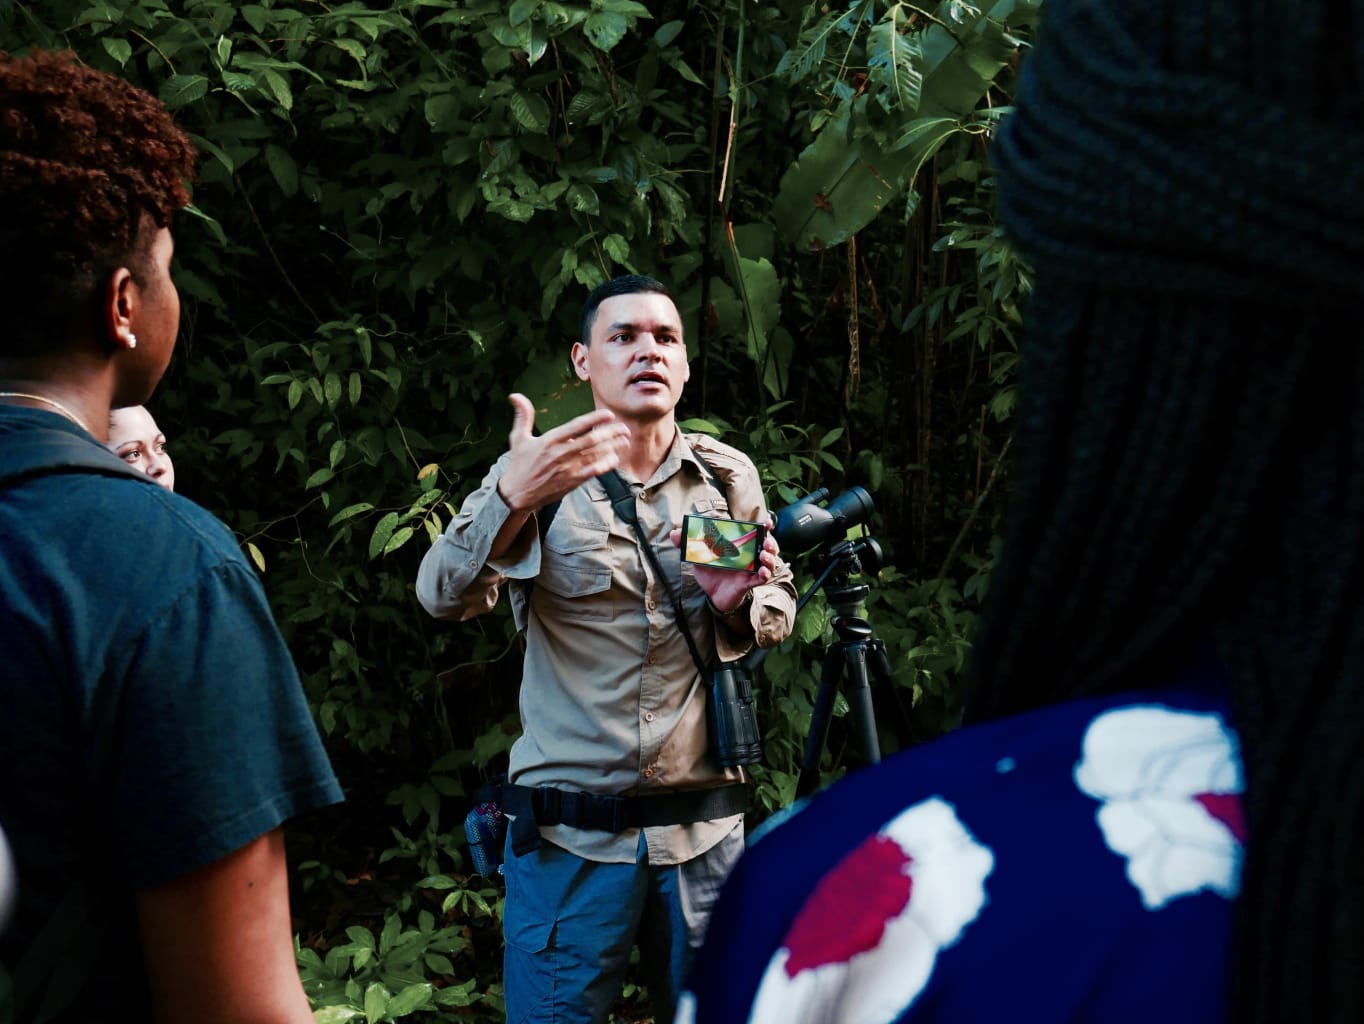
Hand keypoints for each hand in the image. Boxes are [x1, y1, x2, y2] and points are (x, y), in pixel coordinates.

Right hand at [496, 393, 631, 511]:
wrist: (518, 493)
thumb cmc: (520, 464)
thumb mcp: (518, 438)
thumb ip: (523, 416)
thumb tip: (515, 396)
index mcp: (550, 440)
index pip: (576, 426)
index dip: (594, 419)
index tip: (609, 414)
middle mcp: (560, 453)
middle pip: (591, 440)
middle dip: (611, 433)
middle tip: (625, 427)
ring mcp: (568, 468)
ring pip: (595, 455)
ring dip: (612, 447)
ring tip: (625, 440)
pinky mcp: (572, 482)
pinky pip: (593, 471)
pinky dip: (605, 465)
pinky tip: (615, 458)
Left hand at [669, 520, 780, 613]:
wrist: (712, 594)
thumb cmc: (710, 573)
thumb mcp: (698, 556)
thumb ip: (687, 544)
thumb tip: (674, 533)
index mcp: (741, 546)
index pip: (757, 532)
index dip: (765, 526)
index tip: (766, 521)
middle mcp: (750, 556)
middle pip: (768, 546)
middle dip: (771, 541)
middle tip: (766, 539)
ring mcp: (751, 570)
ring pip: (769, 562)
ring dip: (770, 557)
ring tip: (763, 554)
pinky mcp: (749, 583)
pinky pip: (761, 578)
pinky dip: (764, 574)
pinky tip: (762, 572)